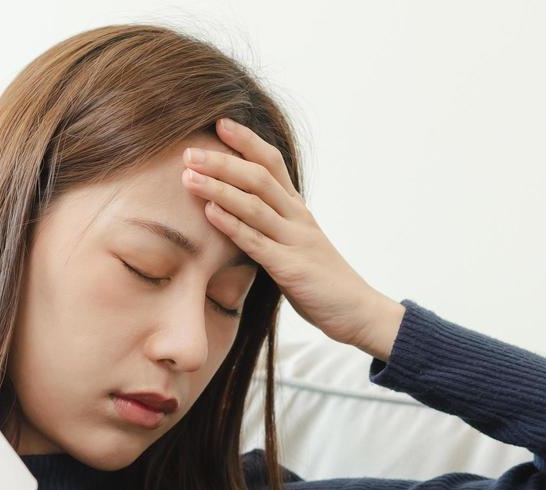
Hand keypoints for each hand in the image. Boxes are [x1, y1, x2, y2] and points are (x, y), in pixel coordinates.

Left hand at [181, 117, 387, 347]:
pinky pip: (257, 242)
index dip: (247, 141)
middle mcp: (297, 218)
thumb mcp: (296, 245)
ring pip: (254, 205)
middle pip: (259, 177)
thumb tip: (237, 218)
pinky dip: (232, 225)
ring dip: (219, 188)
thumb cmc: (322, 281)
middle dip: (223, 161)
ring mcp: (295, 241)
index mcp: (297, 209)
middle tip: (189, 152)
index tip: (220, 123)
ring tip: (188, 176)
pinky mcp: (291, 268)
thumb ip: (271, 228)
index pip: (272, 163)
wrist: (357, 311)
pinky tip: (210, 212)